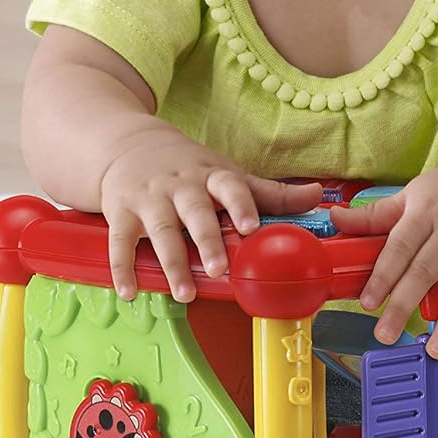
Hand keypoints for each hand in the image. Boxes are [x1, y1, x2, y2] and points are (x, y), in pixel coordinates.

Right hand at [99, 127, 322, 301]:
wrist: (127, 144)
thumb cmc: (188, 167)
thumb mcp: (227, 172)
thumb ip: (271, 192)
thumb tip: (318, 196)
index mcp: (210, 175)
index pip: (230, 185)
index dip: (241, 205)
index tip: (251, 226)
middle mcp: (180, 186)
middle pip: (194, 212)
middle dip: (207, 241)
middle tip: (220, 269)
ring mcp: (148, 198)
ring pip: (159, 231)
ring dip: (171, 263)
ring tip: (184, 293)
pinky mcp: (120, 212)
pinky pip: (119, 242)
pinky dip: (123, 268)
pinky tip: (130, 292)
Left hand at [326, 152, 437, 359]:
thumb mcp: (417, 191)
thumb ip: (378, 213)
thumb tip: (337, 219)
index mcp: (428, 210)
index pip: (400, 246)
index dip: (383, 275)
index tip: (367, 302)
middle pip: (426, 271)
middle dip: (404, 305)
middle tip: (385, 335)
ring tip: (435, 351)